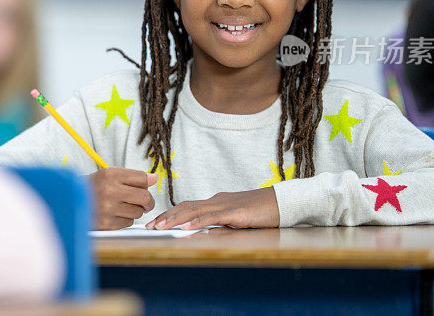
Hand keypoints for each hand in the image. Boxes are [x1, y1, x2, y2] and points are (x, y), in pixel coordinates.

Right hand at [90, 167, 156, 229]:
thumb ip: (132, 176)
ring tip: (125, 206)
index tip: (147, 187)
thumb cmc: (94, 187)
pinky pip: (128, 222)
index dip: (147, 183)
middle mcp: (109, 191)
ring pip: (138, 212)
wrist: (71, 202)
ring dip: (136, 210)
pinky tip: (116, 214)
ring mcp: (108, 209)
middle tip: (146, 203)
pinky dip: (126, 219)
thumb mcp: (109, 175)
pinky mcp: (107, 223)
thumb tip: (154, 178)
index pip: (141, 178)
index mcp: (110, 175)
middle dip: (149, 201)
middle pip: (144, 197)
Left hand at [145, 187, 279, 229]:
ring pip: (195, 211)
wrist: (283, 202)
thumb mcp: (236, 220)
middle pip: (186, 206)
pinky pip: (213, 217)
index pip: (188, 206)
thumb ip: (220, 224)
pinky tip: (186, 227)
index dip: (170, 213)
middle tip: (150, 227)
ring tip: (160, 227)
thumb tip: (202, 234)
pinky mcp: (236, 212)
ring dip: (175, 219)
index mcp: (217, 201)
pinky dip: (197, 222)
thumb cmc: (262, 212)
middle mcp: (217, 200)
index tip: (156, 222)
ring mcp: (226, 205)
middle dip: (166, 216)